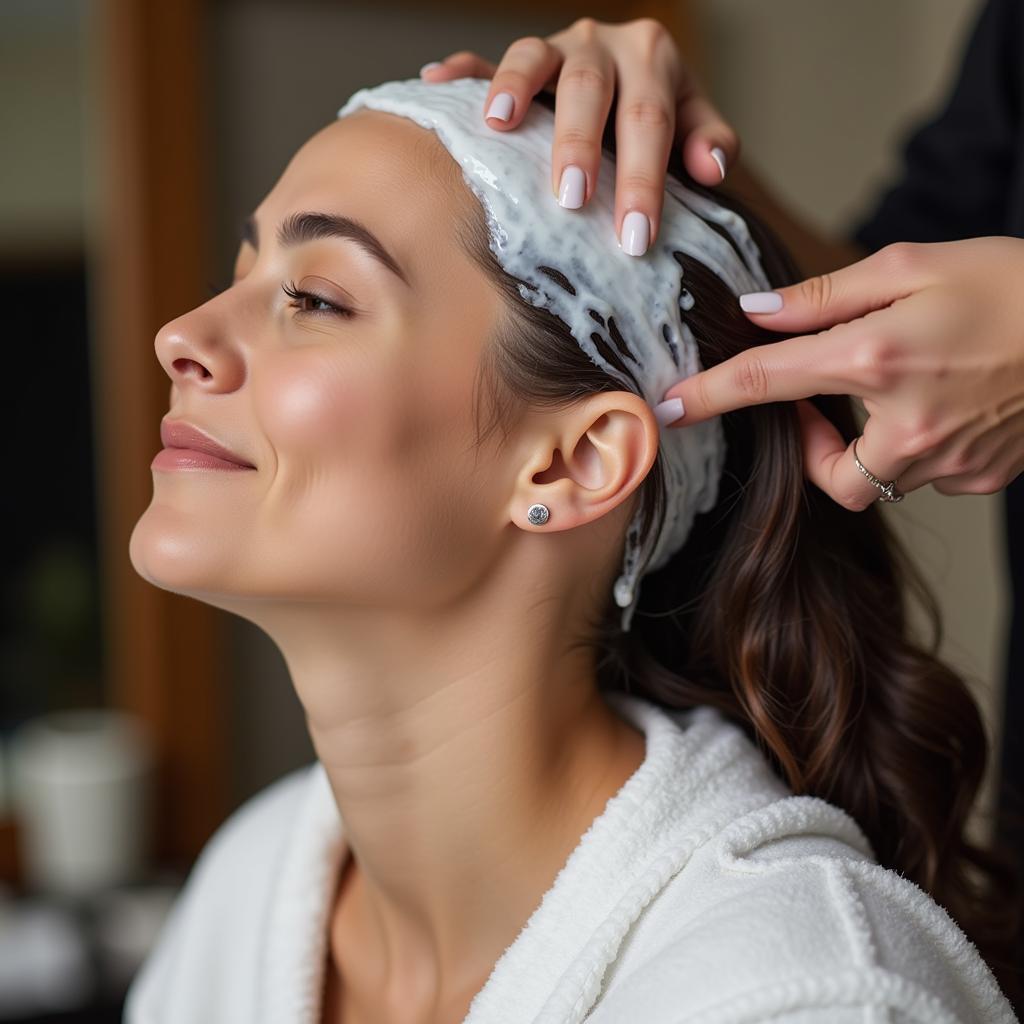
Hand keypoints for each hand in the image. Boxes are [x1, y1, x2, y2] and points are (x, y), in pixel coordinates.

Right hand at [419, 17, 737, 253]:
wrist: (631, 76)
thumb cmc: (659, 119)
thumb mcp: (692, 123)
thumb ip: (708, 139)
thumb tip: (712, 169)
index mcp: (650, 57)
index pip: (649, 120)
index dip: (644, 179)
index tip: (635, 236)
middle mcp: (600, 43)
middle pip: (588, 88)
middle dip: (578, 144)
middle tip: (571, 198)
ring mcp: (554, 48)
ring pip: (532, 56)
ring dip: (513, 88)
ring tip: (497, 125)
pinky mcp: (514, 62)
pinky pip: (482, 60)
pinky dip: (461, 72)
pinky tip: (437, 81)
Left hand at [660, 238, 1023, 508]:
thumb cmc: (1016, 282)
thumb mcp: (913, 265)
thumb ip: (825, 297)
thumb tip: (756, 315)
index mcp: (879, 359)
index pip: (766, 383)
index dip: (709, 396)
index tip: (667, 409)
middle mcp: (907, 425)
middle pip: (824, 472)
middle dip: (810, 446)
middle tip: (819, 402)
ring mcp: (950, 461)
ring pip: (876, 477)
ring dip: (866, 440)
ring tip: (900, 386)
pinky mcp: (982, 476)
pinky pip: (924, 475)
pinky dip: (916, 444)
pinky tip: (945, 400)